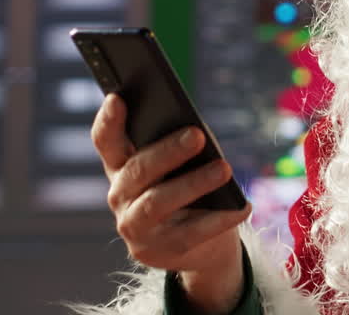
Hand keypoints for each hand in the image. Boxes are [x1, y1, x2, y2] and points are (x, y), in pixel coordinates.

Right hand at [92, 94, 251, 312]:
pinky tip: (242, 206)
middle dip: (168, 151)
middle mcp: (120, 195)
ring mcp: (134, 227)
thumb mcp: (181, 164)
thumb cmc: (188, 186)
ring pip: (159, 202)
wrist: (198, 245)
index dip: (108, 121)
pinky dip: (219, 219)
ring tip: (224, 169)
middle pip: (138, 170)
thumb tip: (196, 132)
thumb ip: (179, 143)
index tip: (117, 98)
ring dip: (193, 184)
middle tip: (197, 135)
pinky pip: (190, 233)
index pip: (106, 141)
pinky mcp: (157, 251)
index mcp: (121, 165)